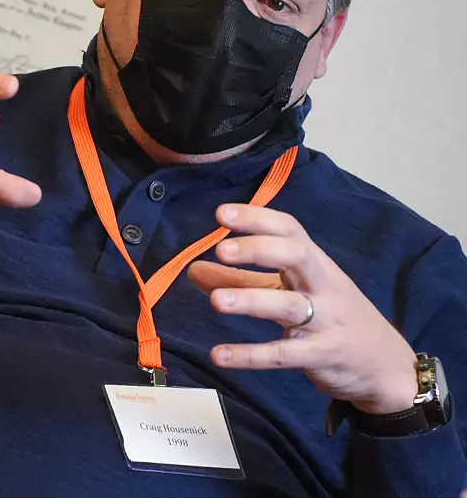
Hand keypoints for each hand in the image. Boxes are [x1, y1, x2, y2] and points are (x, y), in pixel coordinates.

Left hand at [188, 204, 418, 414]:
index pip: (289, 229)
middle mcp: (322, 284)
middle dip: (259, 249)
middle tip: (221, 250)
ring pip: (288, 306)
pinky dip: (251, 355)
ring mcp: (325, 321)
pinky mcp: (322, 356)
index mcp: (314, 262)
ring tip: (216, 301)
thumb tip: (193, 269)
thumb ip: (242, 279)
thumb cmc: (331, 315)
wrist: (386, 365)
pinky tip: (219, 354)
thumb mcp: (290, 290)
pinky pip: (284, 354)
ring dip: (251, 301)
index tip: (221, 214)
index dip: (256, 218)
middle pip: (295, 255)